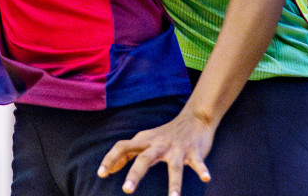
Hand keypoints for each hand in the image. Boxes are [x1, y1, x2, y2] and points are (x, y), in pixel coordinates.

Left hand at [98, 108, 214, 195]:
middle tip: (126, 190)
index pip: (123, 147)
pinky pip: (198, 163)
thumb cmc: (165, 134)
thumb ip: (128, 153)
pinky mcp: (194, 152)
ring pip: (175, 167)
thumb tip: (109, 169)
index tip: (101, 174)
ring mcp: (177, 149)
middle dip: (135, 174)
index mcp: (146, 142)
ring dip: (174, 184)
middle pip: (145, 159)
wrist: (195, 118)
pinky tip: (206, 178)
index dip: (111, 158)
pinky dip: (202, 170)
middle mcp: (159, 145)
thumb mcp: (145, 141)